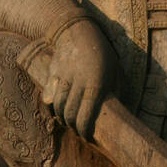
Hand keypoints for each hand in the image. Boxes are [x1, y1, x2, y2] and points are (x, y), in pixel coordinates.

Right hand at [41, 20, 115, 138]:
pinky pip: (49, 96)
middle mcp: (78, 81)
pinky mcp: (52, 73)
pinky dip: (52, 107)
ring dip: (63, 118)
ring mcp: (63, 77)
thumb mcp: (115, 70)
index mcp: (96, 83)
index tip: (88, 137)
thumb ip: (116, 92)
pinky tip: (58, 109)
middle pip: (70, 114)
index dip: (85, 132)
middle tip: (79, 131)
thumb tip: (117, 114)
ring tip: (70, 120)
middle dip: (74, 127)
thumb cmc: (101, 53)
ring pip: (58, 107)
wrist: (76, 30)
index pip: (86, 117)